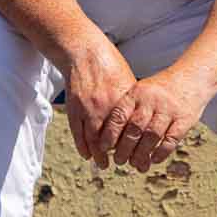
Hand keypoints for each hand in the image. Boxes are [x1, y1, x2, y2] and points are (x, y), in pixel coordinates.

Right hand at [63, 36, 136, 168]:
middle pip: (112, 138)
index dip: (134, 145)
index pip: (130, 130)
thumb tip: (142, 121)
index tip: (138, 156)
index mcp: (122, 100)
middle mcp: (105, 106)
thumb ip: (133, 102)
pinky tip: (87, 154)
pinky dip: (82, 146)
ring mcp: (87, 108)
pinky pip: (78, 133)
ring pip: (93, 139)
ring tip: (104, 163)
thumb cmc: (109, 65)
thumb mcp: (127, 81)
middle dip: (117, 154)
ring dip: (98, 154)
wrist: (84, 52)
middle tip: (122, 164)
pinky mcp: (74, 108)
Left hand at [95, 70, 211, 171]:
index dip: (110, 134)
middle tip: (119, 160)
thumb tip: (111, 138)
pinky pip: (171, 139)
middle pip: (134, 129)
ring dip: (142, 153)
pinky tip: (154, 160)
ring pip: (152, 136)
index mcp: (137, 93)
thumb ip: (128, 110)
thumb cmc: (161, 89)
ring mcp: (169, 109)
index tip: (103, 148)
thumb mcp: (141, 91)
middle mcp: (152, 100)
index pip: (119, 115)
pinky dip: (161, 152)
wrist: (193, 76)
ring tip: (135, 164)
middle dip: (124, 148)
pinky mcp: (185, 118)